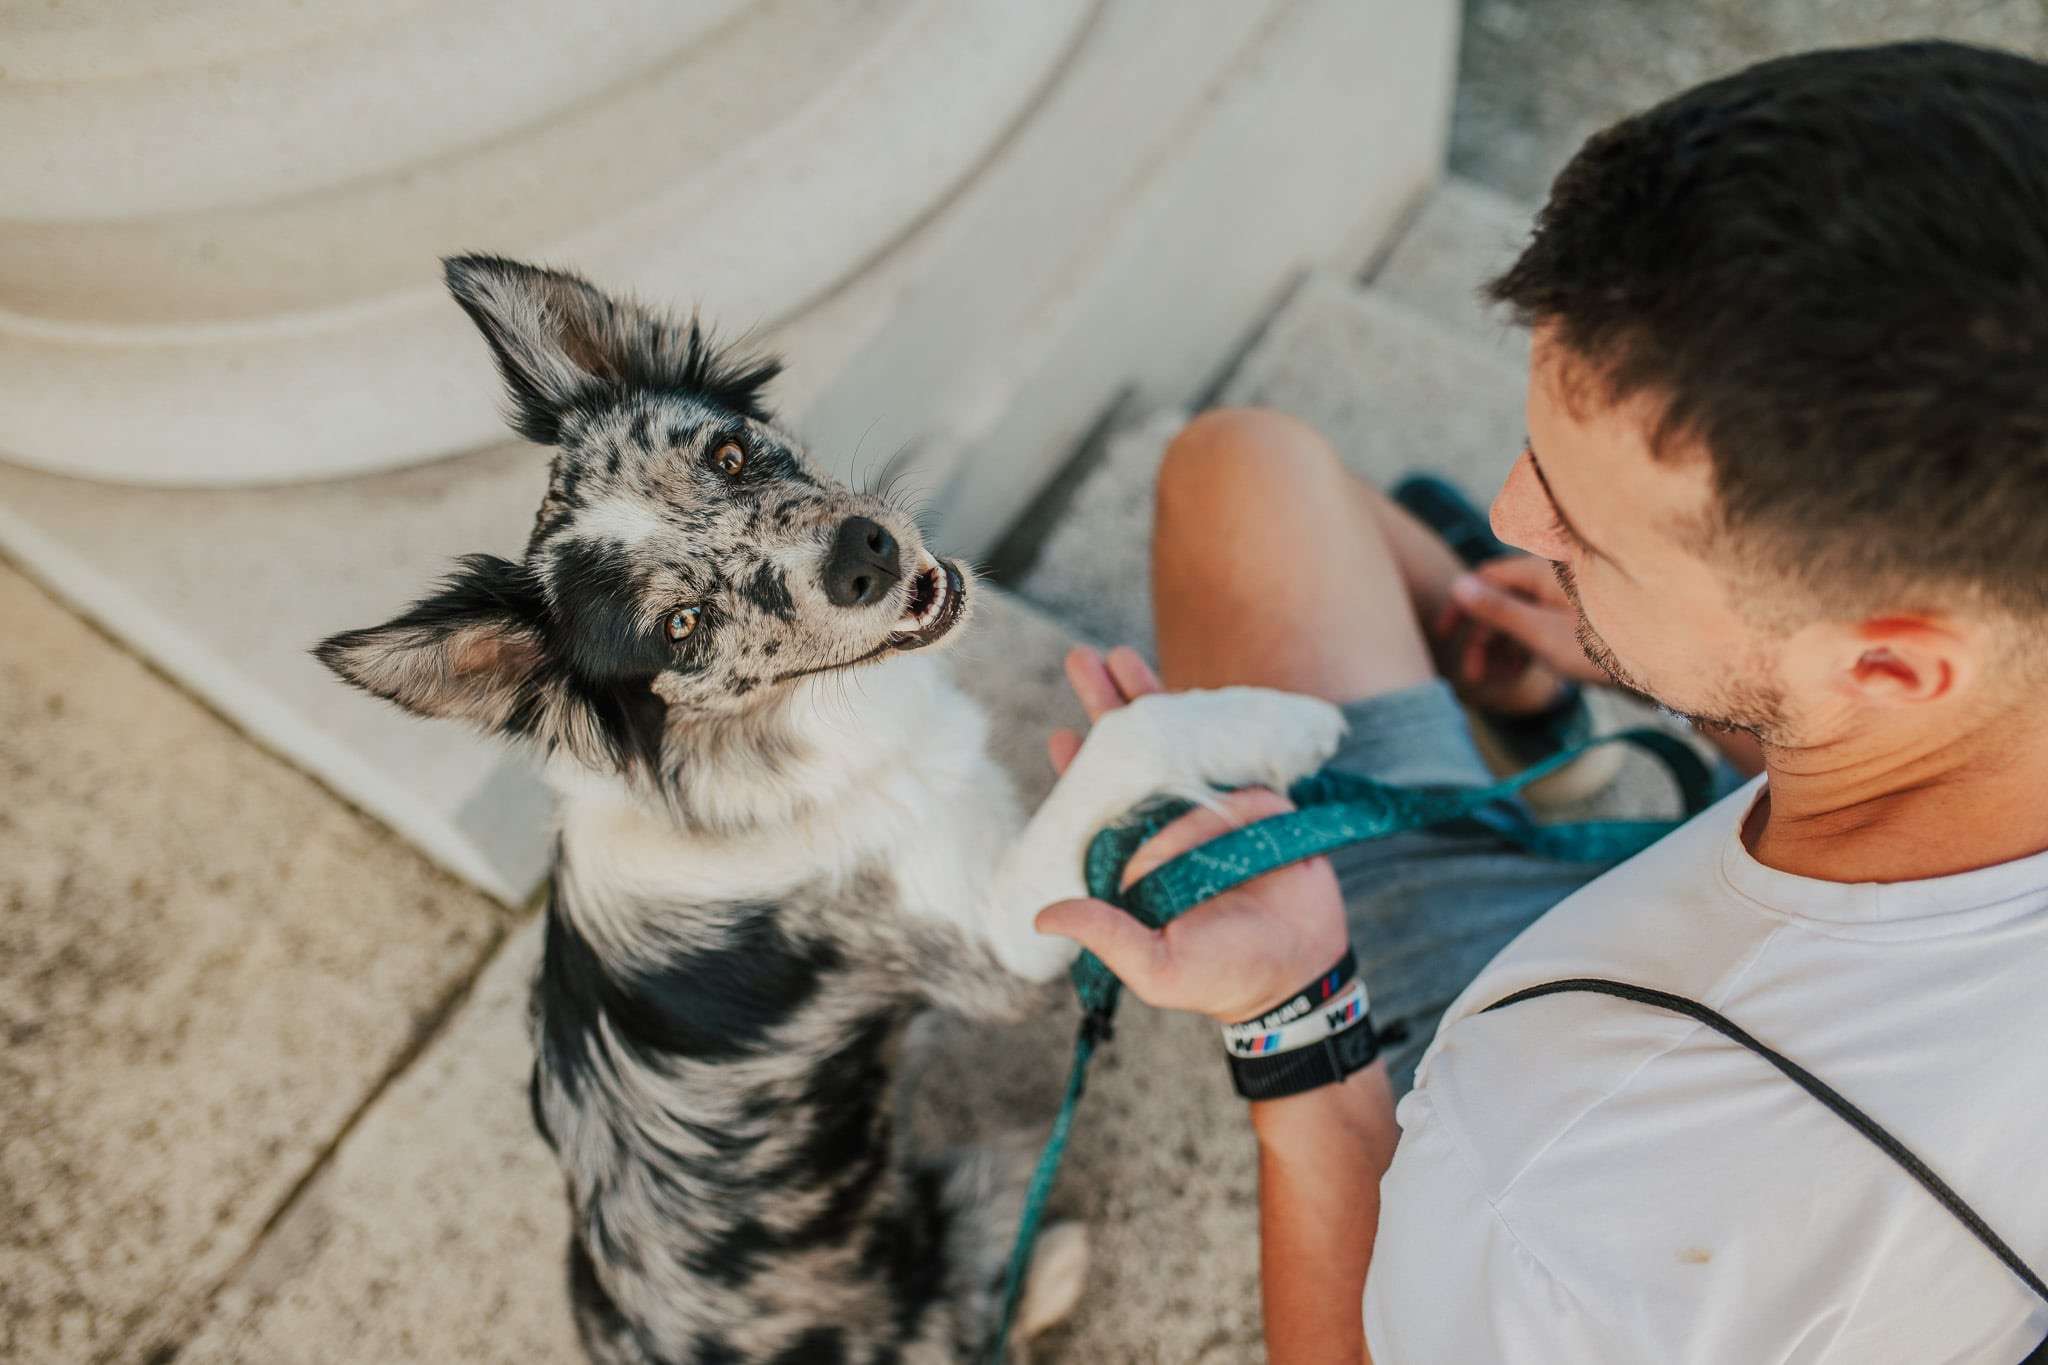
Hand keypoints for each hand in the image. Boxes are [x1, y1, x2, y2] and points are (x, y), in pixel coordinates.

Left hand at [1038, 645, 1348, 1023]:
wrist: (1299, 971)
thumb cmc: (1221, 976)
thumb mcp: (1155, 965)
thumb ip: (1106, 936)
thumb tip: (1044, 917)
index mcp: (1138, 860)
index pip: (1101, 804)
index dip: (1079, 769)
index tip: (1059, 736)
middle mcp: (1171, 827)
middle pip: (1131, 758)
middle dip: (1107, 707)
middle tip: (1083, 659)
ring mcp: (1215, 810)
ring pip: (1177, 743)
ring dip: (1151, 696)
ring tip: (1121, 656)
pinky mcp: (1259, 802)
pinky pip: (1232, 758)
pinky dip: (1213, 722)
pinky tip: (1191, 692)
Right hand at [1431, 555, 1608, 710]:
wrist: (1666, 669)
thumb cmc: (1606, 650)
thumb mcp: (1542, 635)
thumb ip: (1497, 610)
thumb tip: (1457, 585)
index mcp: (1545, 572)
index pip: (1486, 578)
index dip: (1460, 605)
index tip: (1442, 637)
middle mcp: (1556, 578)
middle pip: (1503, 599)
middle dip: (1484, 637)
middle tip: (1474, 676)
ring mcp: (1569, 599)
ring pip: (1522, 615)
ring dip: (1504, 646)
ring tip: (1500, 680)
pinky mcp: (1582, 618)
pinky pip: (1542, 624)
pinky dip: (1527, 646)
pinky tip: (1524, 672)